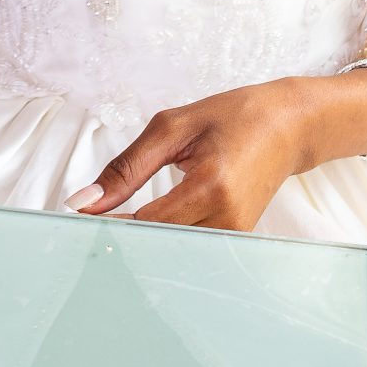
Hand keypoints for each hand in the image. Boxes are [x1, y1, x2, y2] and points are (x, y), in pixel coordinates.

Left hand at [64, 79, 313, 230]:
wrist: (289, 126)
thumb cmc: (233, 117)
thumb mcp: (172, 128)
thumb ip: (126, 167)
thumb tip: (85, 200)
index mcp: (211, 186)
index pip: (144, 222)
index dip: (106, 222)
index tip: (77, 216)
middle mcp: (227, 217)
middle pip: (157, 242)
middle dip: (120, 233)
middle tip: (90, 220)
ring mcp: (236, 233)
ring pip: (171, 248)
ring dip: (140, 237)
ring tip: (113, 219)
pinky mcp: (237, 237)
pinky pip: (188, 244)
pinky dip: (162, 235)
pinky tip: (142, 223)